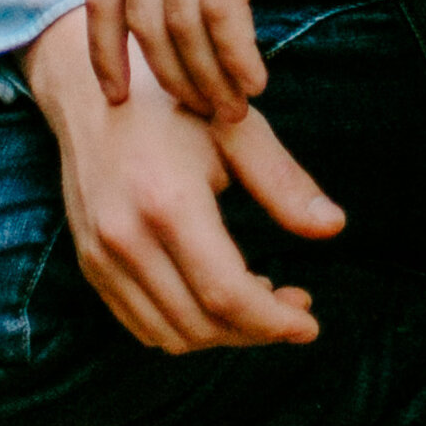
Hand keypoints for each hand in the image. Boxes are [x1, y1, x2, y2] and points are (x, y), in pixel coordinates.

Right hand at [23, 7, 343, 352]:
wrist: (90, 91)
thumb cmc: (173, 103)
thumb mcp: (235, 129)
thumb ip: (284, 182)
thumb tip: (335, 227)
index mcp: (168, 204)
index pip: (226, 294)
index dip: (273, 321)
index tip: (310, 325)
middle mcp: (126, 239)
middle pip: (200, 324)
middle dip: (256, 330)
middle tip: (295, 305)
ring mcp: (100, 256)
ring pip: (170, 334)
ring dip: (222, 333)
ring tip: (261, 298)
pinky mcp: (90, 263)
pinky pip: (140, 322)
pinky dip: (184, 325)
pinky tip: (216, 295)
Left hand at [90, 0, 358, 123]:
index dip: (104, 52)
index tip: (118, 95)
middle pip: (142, 22)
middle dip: (170, 77)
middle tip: (202, 113)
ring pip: (181, 26)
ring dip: (208, 77)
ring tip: (236, 106)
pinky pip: (222, 12)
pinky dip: (236, 55)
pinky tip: (256, 76)